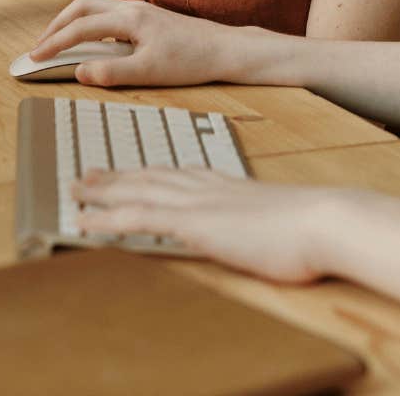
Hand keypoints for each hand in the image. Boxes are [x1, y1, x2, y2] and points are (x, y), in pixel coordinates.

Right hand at [29, 0, 239, 86]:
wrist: (225, 49)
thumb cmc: (192, 61)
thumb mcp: (150, 73)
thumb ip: (111, 72)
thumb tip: (80, 72)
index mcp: (129, 19)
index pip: (79, 27)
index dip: (53, 43)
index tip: (34, 57)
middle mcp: (131, 8)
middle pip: (81, 6)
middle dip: (56, 25)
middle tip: (41, 46)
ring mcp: (140, 10)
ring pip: (94, 6)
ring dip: (72, 21)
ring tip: (59, 42)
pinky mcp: (147, 17)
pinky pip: (108, 13)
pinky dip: (90, 22)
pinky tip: (93, 42)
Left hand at [73, 169, 341, 283]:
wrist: (324, 220)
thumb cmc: (314, 228)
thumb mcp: (283, 220)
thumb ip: (264, 221)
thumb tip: (267, 230)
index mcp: (228, 185)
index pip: (178, 174)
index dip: (149, 172)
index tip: (131, 170)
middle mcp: (207, 187)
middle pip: (151, 176)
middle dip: (117, 176)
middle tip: (88, 174)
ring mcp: (198, 203)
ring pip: (136, 192)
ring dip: (102, 192)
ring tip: (75, 190)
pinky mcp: (193, 223)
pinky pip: (137, 219)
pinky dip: (106, 219)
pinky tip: (85, 222)